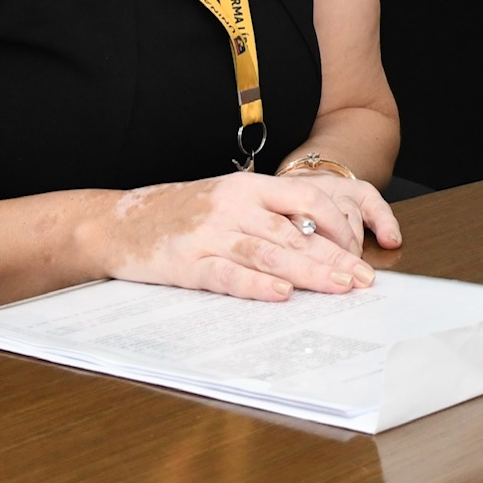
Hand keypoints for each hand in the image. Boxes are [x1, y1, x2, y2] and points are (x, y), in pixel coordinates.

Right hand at [96, 171, 386, 301]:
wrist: (117, 222)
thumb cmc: (180, 213)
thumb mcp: (228, 200)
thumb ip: (268, 214)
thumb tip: (317, 242)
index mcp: (249, 187)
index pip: (307, 200)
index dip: (337, 226)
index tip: (358, 250)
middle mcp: (234, 206)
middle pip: (295, 232)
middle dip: (335, 257)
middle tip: (365, 280)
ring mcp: (210, 234)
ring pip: (270, 253)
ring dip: (309, 273)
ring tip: (339, 288)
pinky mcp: (188, 263)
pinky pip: (228, 275)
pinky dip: (256, 285)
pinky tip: (281, 294)